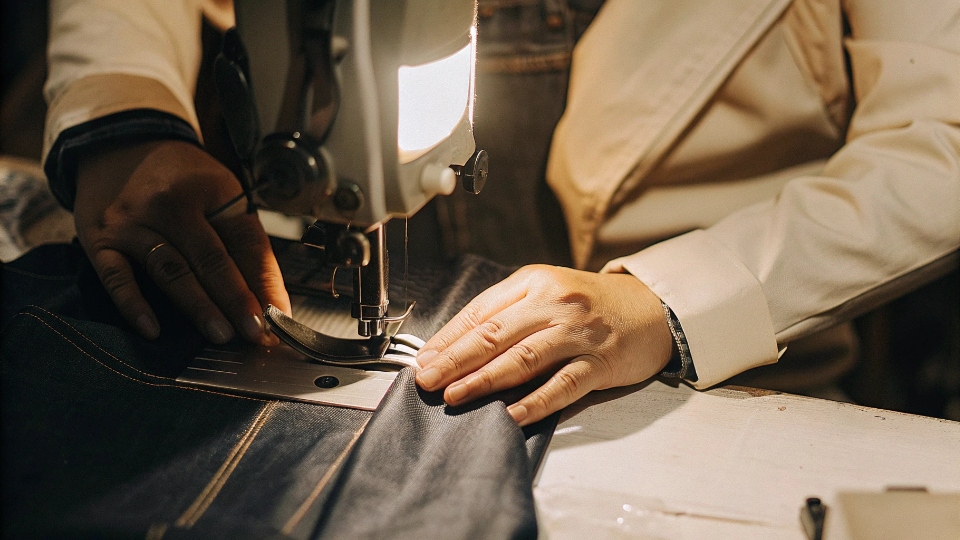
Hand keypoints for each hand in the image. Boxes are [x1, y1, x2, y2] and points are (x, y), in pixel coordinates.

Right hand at [74, 140, 290, 344]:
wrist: (118, 144)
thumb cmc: (179, 179)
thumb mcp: (220, 194)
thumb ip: (242, 243)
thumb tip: (269, 300)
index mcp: (214, 192)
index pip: (247, 243)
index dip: (266, 282)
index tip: (279, 316)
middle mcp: (173, 205)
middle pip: (211, 259)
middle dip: (237, 300)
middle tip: (255, 332)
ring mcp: (134, 222)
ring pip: (171, 270)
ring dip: (198, 306)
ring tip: (221, 335)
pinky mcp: (101, 239)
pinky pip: (117, 276)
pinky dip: (134, 305)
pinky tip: (153, 329)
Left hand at [414, 265, 673, 425]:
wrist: (653, 308)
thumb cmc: (591, 304)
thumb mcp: (547, 292)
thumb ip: (507, 312)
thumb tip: (455, 345)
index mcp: (534, 282)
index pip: (481, 311)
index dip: (448, 338)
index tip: (423, 360)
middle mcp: (555, 303)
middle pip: (495, 333)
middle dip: (455, 359)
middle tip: (427, 380)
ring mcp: (579, 333)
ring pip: (523, 358)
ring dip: (485, 379)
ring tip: (456, 395)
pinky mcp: (601, 362)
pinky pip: (562, 385)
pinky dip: (535, 401)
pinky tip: (510, 414)